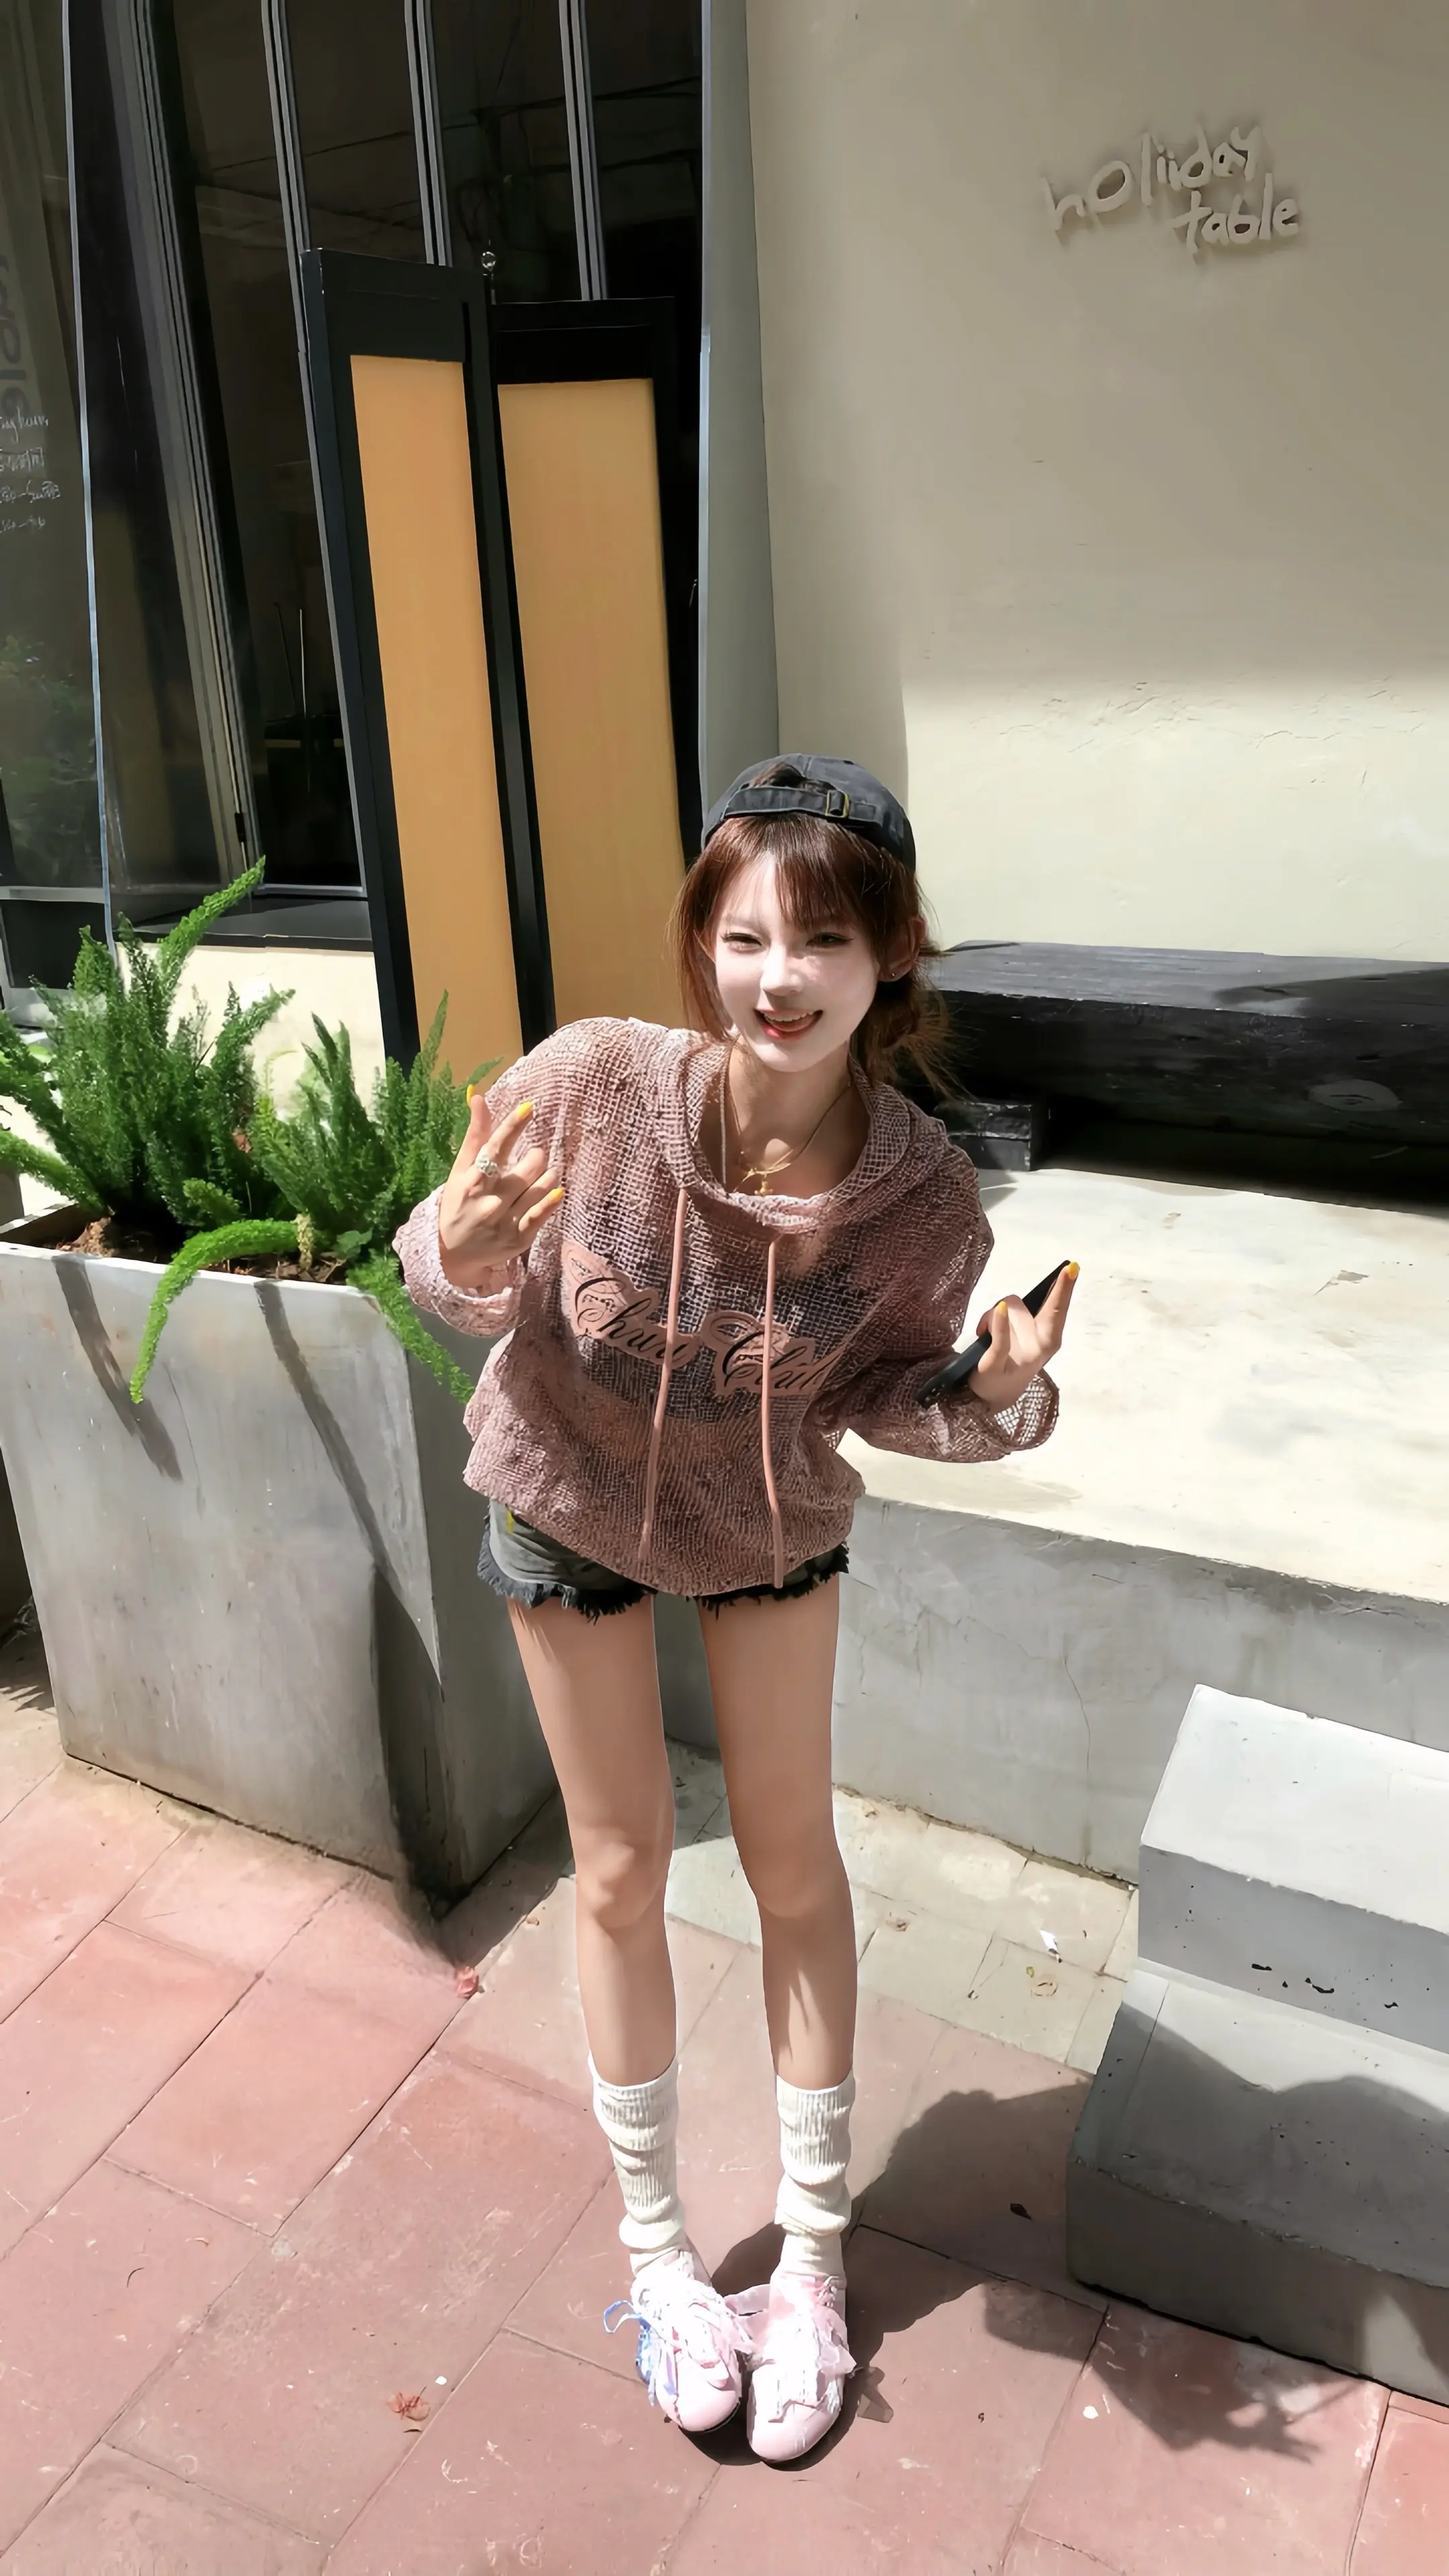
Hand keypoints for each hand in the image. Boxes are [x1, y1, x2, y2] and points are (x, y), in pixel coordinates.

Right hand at [437, 1090, 562, 1289]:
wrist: (453, 1254)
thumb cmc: (458, 1203)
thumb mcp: (461, 1170)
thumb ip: (475, 1135)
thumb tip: (478, 1096)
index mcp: (472, 1180)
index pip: (494, 1148)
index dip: (512, 1127)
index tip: (528, 1108)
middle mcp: (488, 1200)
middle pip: (525, 1168)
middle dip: (535, 1158)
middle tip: (534, 1157)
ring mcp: (504, 1221)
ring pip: (538, 1189)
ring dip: (548, 1176)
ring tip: (546, 1172)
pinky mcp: (517, 1238)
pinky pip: (539, 1216)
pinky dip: (550, 1202)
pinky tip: (558, 1190)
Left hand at [967, 1262, 1076, 1410]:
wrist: (993, 1394)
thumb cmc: (1010, 1357)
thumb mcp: (1025, 1337)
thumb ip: (1026, 1317)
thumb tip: (1009, 1304)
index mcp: (1049, 1339)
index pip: (1057, 1309)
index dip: (1065, 1288)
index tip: (1072, 1267)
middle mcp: (1040, 1348)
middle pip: (1033, 1306)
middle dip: (1045, 1294)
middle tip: (1054, 1278)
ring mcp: (1020, 1358)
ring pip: (1006, 1310)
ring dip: (991, 1316)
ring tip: (985, 1334)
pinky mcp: (996, 1365)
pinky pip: (999, 1339)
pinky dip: (999, 1323)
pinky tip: (999, 1310)